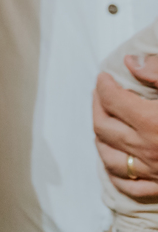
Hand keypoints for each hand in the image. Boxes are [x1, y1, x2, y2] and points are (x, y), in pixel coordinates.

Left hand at [94, 59, 157, 198]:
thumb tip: (131, 63)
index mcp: (152, 122)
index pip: (112, 99)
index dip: (104, 85)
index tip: (104, 77)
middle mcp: (148, 148)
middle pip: (103, 127)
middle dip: (97, 106)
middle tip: (100, 94)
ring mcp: (155, 171)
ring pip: (110, 158)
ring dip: (101, 139)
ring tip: (103, 122)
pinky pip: (130, 185)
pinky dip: (117, 173)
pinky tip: (117, 160)